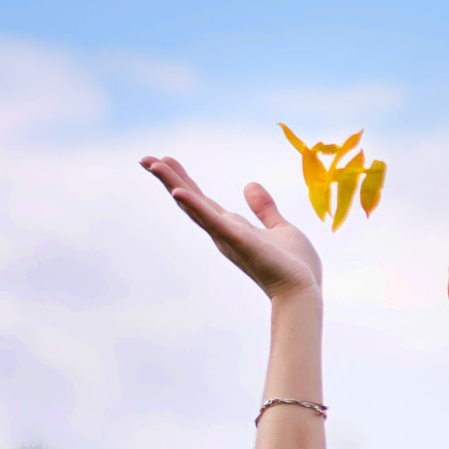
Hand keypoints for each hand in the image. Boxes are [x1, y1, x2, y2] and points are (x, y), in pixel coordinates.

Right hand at [140, 156, 322, 299]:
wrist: (303, 290)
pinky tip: (178, 191)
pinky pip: (213, 221)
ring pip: (195, 206)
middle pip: (191, 200)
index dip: (183, 180)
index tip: (166, 160)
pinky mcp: (238, 241)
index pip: (202, 201)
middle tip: (145, 158)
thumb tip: (250, 185)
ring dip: (173, 184)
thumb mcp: (280, 228)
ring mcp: (228, 237)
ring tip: (152, 164)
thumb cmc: (294, 266)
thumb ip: (264, 208)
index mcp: (232, 228)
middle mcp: (223, 233)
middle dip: (169, 178)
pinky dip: (195, 206)